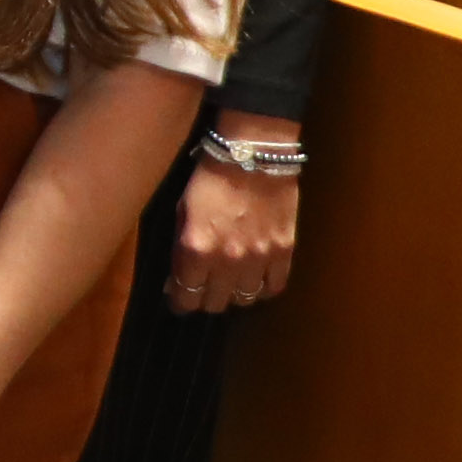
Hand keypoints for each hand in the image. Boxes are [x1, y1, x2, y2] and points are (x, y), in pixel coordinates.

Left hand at [164, 143, 300, 315]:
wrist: (253, 157)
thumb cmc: (209, 180)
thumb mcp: (181, 213)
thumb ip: (181, 249)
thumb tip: (177, 279)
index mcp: (195, 251)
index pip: (185, 299)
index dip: (179, 301)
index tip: (178, 297)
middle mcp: (227, 262)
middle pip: (214, 304)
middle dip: (204, 299)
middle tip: (202, 287)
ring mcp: (259, 259)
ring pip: (244, 299)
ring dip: (234, 294)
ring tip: (229, 282)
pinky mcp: (284, 252)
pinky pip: (275, 286)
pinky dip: (263, 288)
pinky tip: (256, 279)